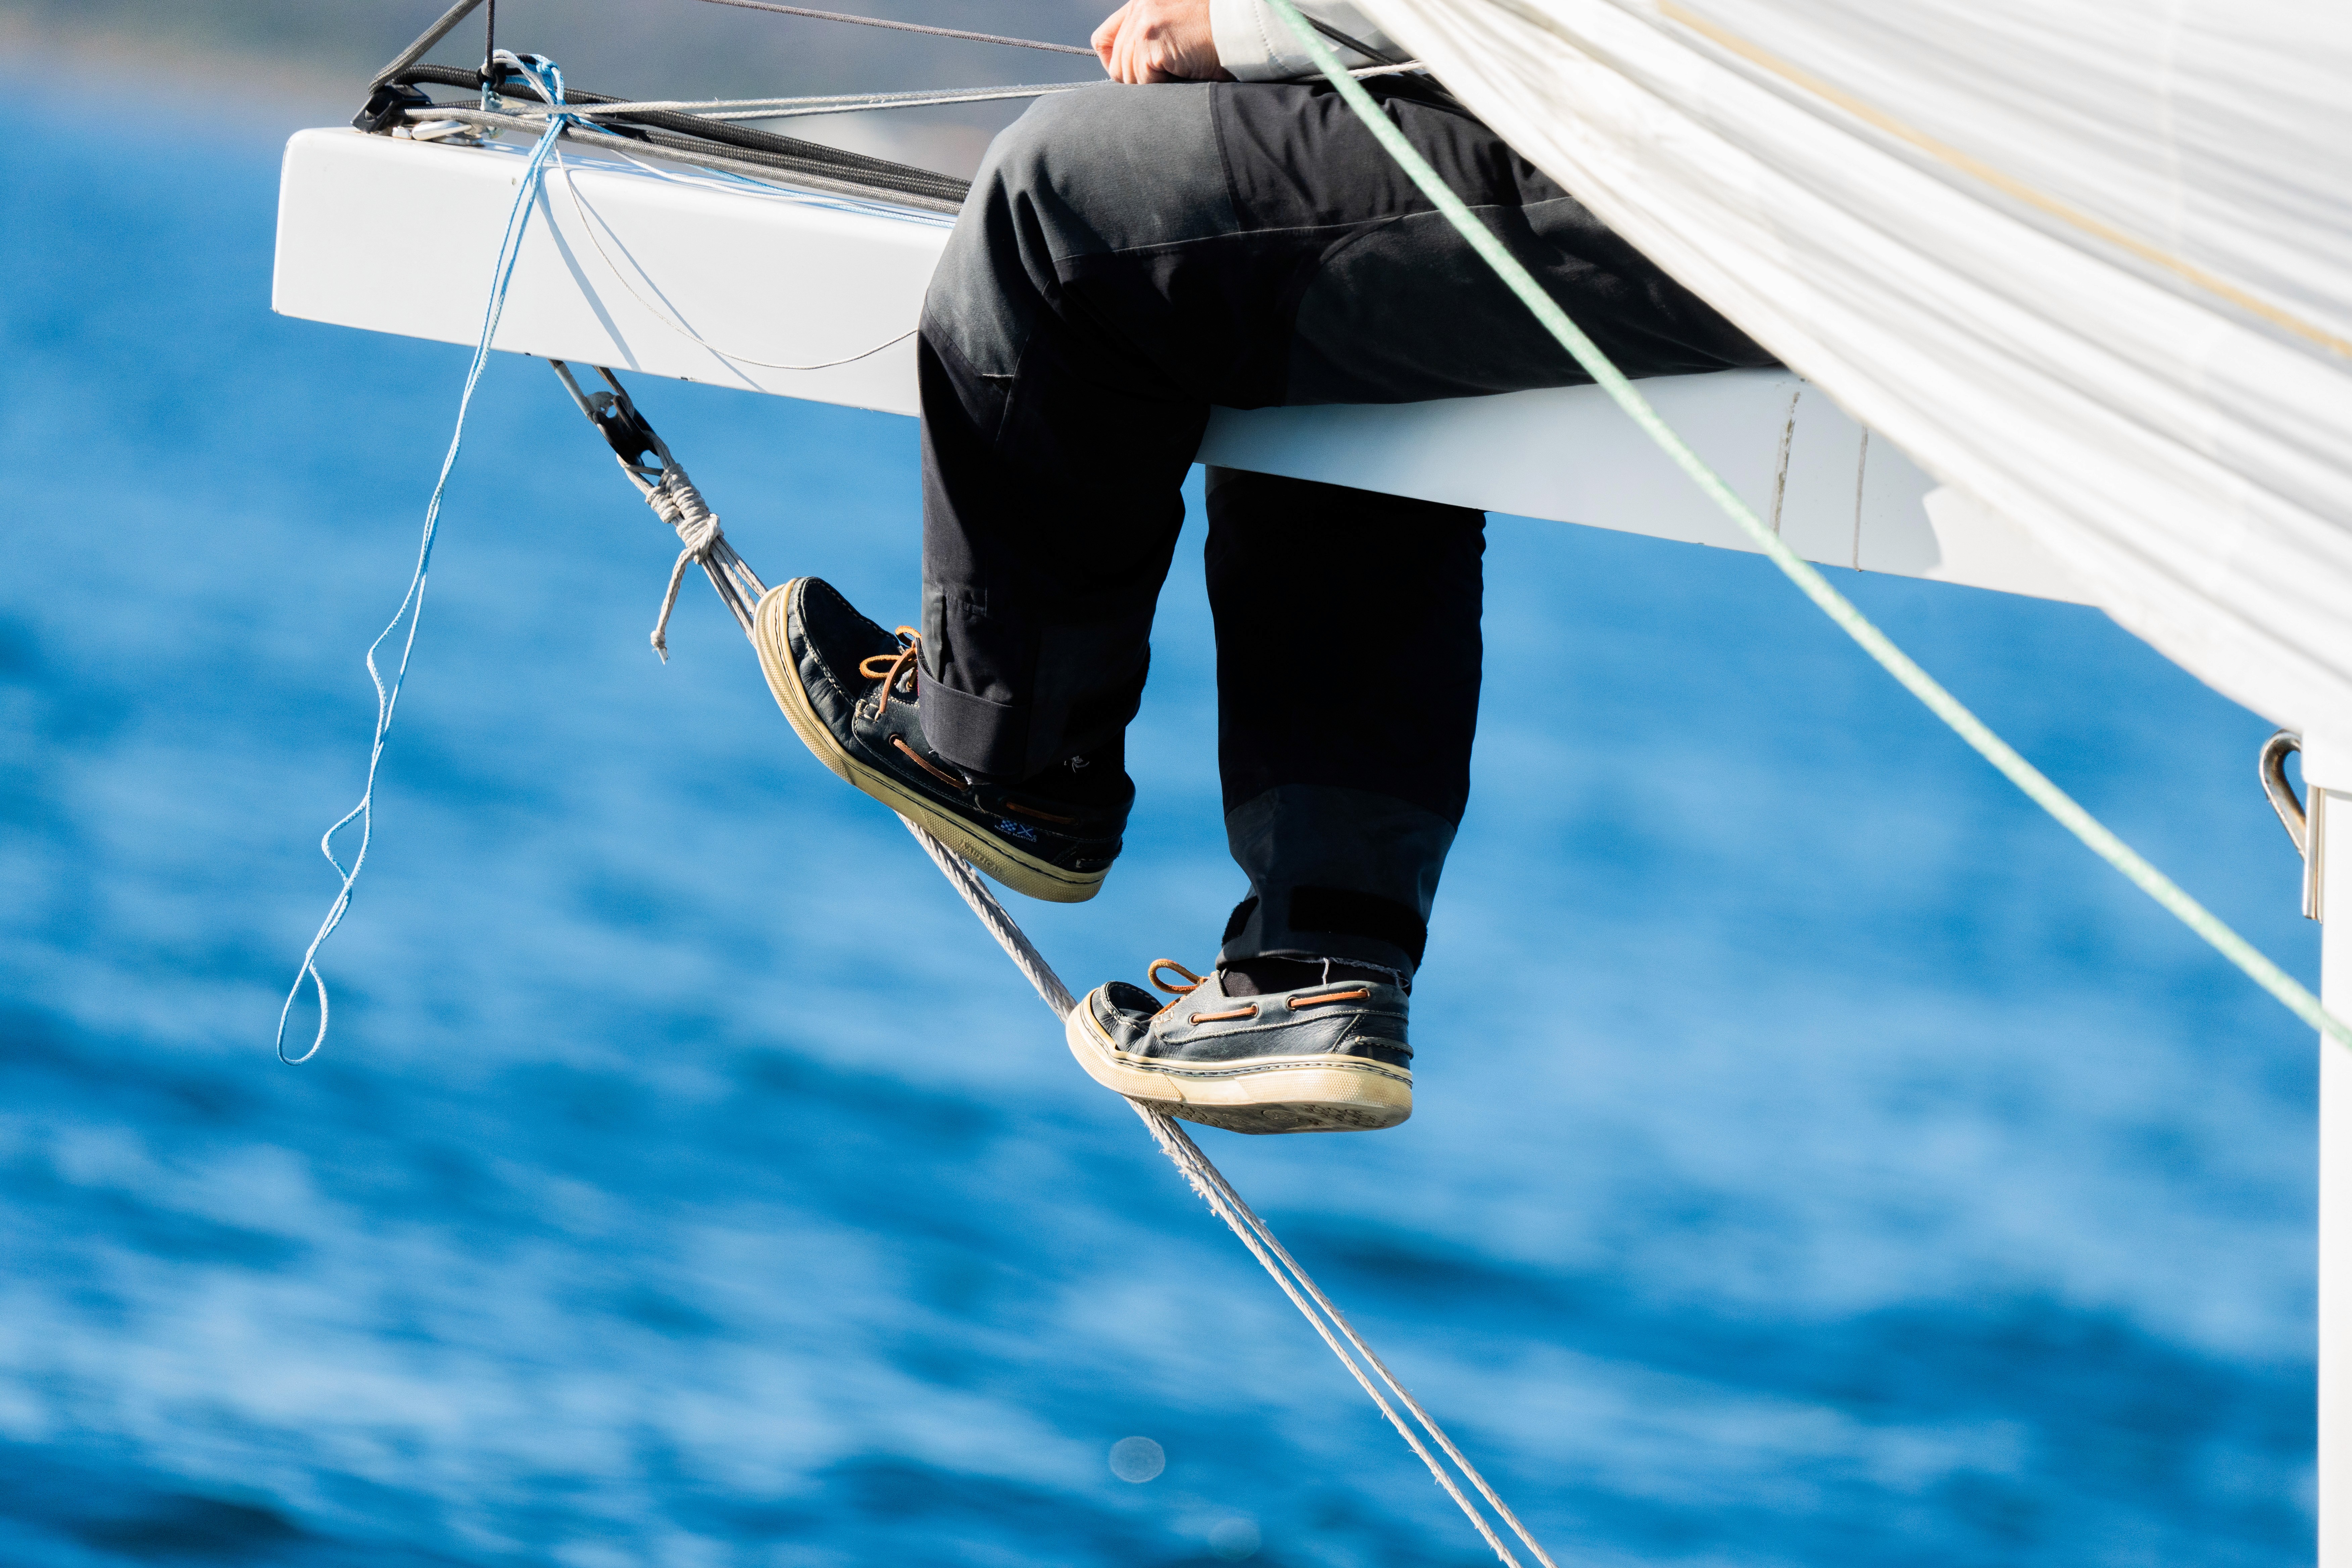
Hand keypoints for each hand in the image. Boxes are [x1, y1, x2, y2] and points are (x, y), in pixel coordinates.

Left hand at [1092, 0, 1229, 82]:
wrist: (1243, 29)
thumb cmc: (1218, 34)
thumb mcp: (1174, 27)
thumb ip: (1149, 37)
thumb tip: (1126, 72)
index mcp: (1141, 3)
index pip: (1103, 38)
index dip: (1112, 62)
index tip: (1131, 76)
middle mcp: (1138, 7)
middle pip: (1115, 63)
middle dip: (1137, 79)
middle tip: (1167, 78)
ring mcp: (1143, 22)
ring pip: (1127, 75)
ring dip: (1152, 84)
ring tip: (1178, 72)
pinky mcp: (1151, 40)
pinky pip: (1142, 80)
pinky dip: (1162, 85)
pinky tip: (1182, 73)